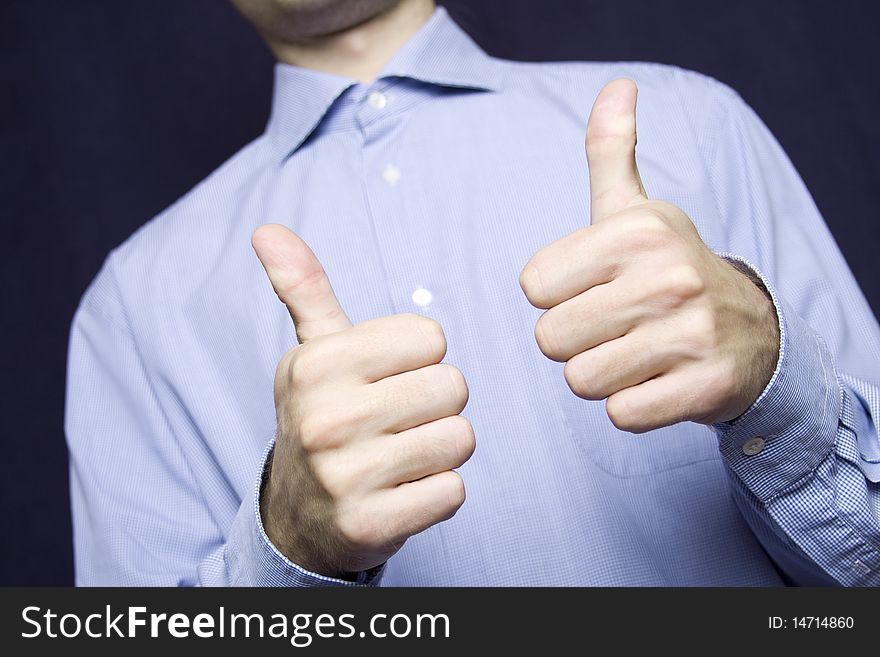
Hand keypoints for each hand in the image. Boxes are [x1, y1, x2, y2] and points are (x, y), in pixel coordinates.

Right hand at [252, 225, 473, 576]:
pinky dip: (438, 493)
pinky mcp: (370, 525)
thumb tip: (266, 230)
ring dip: (442, 449)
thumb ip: (304, 290)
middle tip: (398, 420)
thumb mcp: (313, 353)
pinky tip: (402, 491)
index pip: (431, 338)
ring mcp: (344, 477)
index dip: (420, 358)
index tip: (387, 378)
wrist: (300, 514)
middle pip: (453, 386)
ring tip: (401, 454)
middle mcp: (325, 419)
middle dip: (437, 404)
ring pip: (460, 439)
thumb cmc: (323, 416)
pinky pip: (454, 492)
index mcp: (315, 365)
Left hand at [519, 79, 778, 432]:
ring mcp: (691, 334)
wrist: (750, 328)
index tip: (592, 287)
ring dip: (600, 374)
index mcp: (637, 231)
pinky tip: (657, 379)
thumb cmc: (667, 268)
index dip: (555, 295)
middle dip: (573, 340)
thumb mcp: (636, 209)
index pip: (533, 286)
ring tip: (635, 351)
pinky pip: (621, 413)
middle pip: (551, 339)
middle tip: (613, 326)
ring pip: (582, 379)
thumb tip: (616, 86)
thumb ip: (611, 152)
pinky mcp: (704, 386)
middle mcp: (667, 277)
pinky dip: (631, 405)